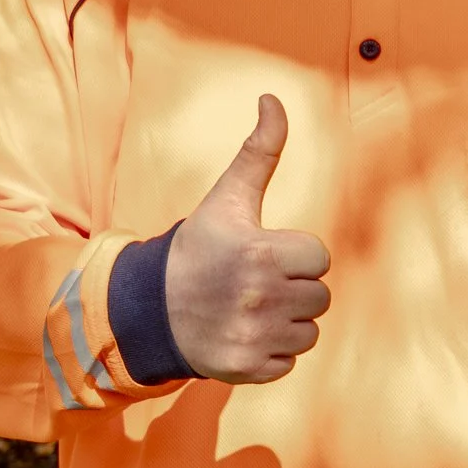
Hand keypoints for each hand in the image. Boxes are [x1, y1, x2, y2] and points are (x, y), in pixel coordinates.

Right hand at [163, 95, 332, 382]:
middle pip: (319, 296)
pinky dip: (272, 353)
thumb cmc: (198, 249)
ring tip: (251, 308)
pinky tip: (245, 334)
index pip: (319, 257)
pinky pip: (289, 362)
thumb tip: (273, 98)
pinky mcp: (248, 369)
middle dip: (294, 288)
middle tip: (256, 283)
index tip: (264, 253)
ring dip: (287, 321)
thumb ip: (259, 151)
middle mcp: (260, 297)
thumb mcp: (227, 198)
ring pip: (309, 331)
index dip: (296, 254)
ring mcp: (254, 336)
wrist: (148, 310)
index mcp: (261, 253)